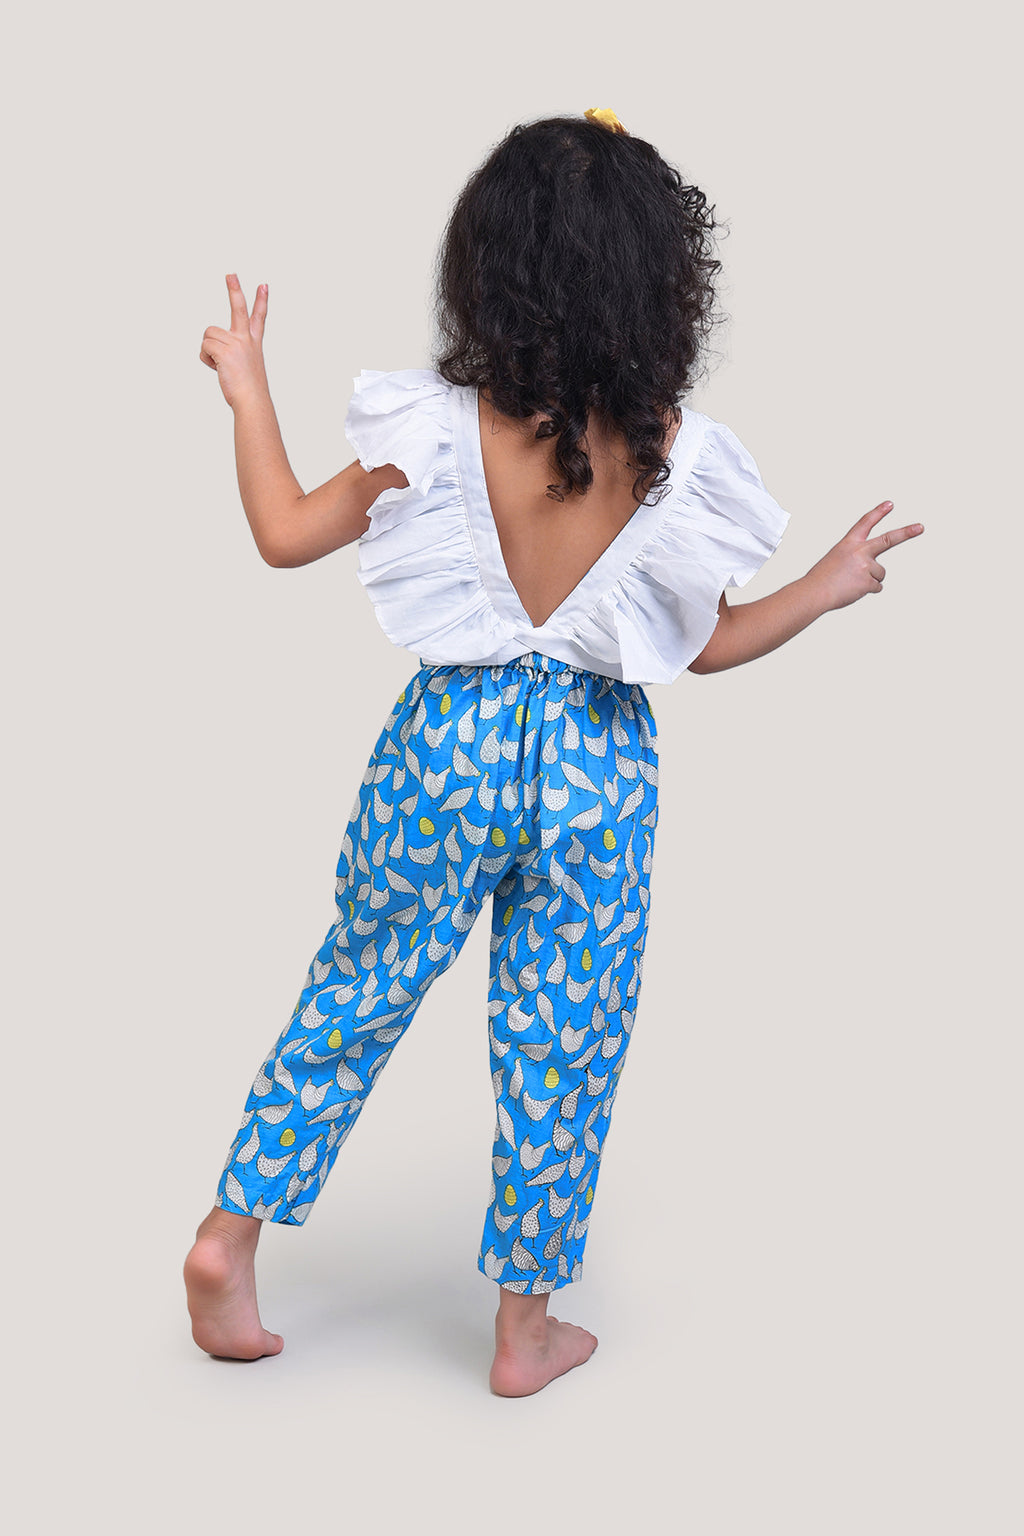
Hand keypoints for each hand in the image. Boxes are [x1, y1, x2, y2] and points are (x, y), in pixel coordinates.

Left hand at [199, 273, 268, 408]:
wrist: (252, 401)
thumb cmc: (249, 390)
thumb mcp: (245, 368)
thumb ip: (232, 354)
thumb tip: (213, 354)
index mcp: (253, 343)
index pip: (259, 318)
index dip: (261, 301)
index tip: (263, 285)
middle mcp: (246, 339)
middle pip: (239, 308)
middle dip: (235, 289)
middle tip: (230, 273)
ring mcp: (236, 344)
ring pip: (209, 334)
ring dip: (209, 349)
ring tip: (220, 365)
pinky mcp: (224, 350)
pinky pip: (204, 347)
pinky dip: (206, 359)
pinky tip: (216, 369)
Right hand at [806, 502, 924, 611]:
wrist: (814, 592)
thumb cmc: (821, 578)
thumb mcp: (835, 559)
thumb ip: (855, 560)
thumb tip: (874, 575)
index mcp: (848, 543)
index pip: (865, 523)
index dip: (878, 513)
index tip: (890, 504)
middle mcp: (859, 551)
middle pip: (888, 540)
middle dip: (906, 533)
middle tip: (920, 527)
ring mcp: (865, 566)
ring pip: (880, 573)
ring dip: (870, 579)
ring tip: (853, 582)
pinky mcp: (868, 581)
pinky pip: (876, 587)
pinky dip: (867, 590)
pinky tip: (853, 590)